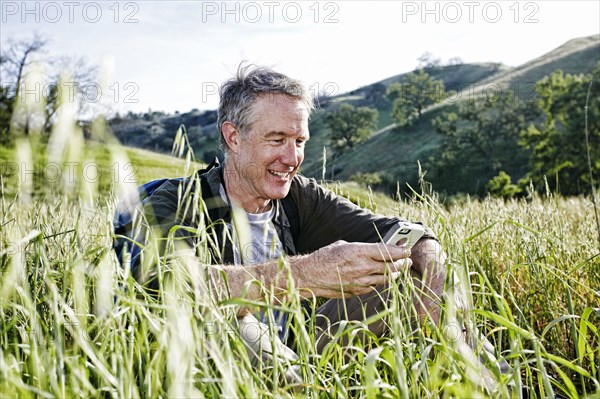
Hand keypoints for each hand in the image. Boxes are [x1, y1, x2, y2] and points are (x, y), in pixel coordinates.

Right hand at [294, 240, 411, 297]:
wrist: (310, 275)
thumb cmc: (324, 257)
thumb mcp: (344, 245)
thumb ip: (362, 249)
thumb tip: (374, 250)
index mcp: (360, 252)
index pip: (388, 251)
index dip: (401, 251)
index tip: (407, 249)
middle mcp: (363, 267)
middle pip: (391, 267)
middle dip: (402, 263)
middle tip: (407, 260)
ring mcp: (361, 282)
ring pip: (386, 279)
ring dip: (394, 274)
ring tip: (398, 270)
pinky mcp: (357, 292)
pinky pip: (374, 287)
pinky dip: (379, 282)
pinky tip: (380, 278)